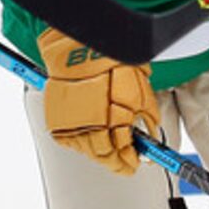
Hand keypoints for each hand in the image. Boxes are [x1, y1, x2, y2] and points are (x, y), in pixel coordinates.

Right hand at [38, 27, 157, 174]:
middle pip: (104, 156)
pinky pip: (69, 141)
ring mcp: (73, 123)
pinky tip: (88, 139)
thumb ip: (147, 117)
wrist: (81, 45)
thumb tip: (151, 134)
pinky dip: (79, 144)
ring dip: (98, 154)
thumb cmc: (112, 61)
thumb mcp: (142, 89)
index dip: (131, 161)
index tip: (135, 162)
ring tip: (107, 152)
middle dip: (116, 162)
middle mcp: (93, 126)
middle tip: (123, 162)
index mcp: (116, 121)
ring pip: (86, 152)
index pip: (124, 153)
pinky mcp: (57, 118)